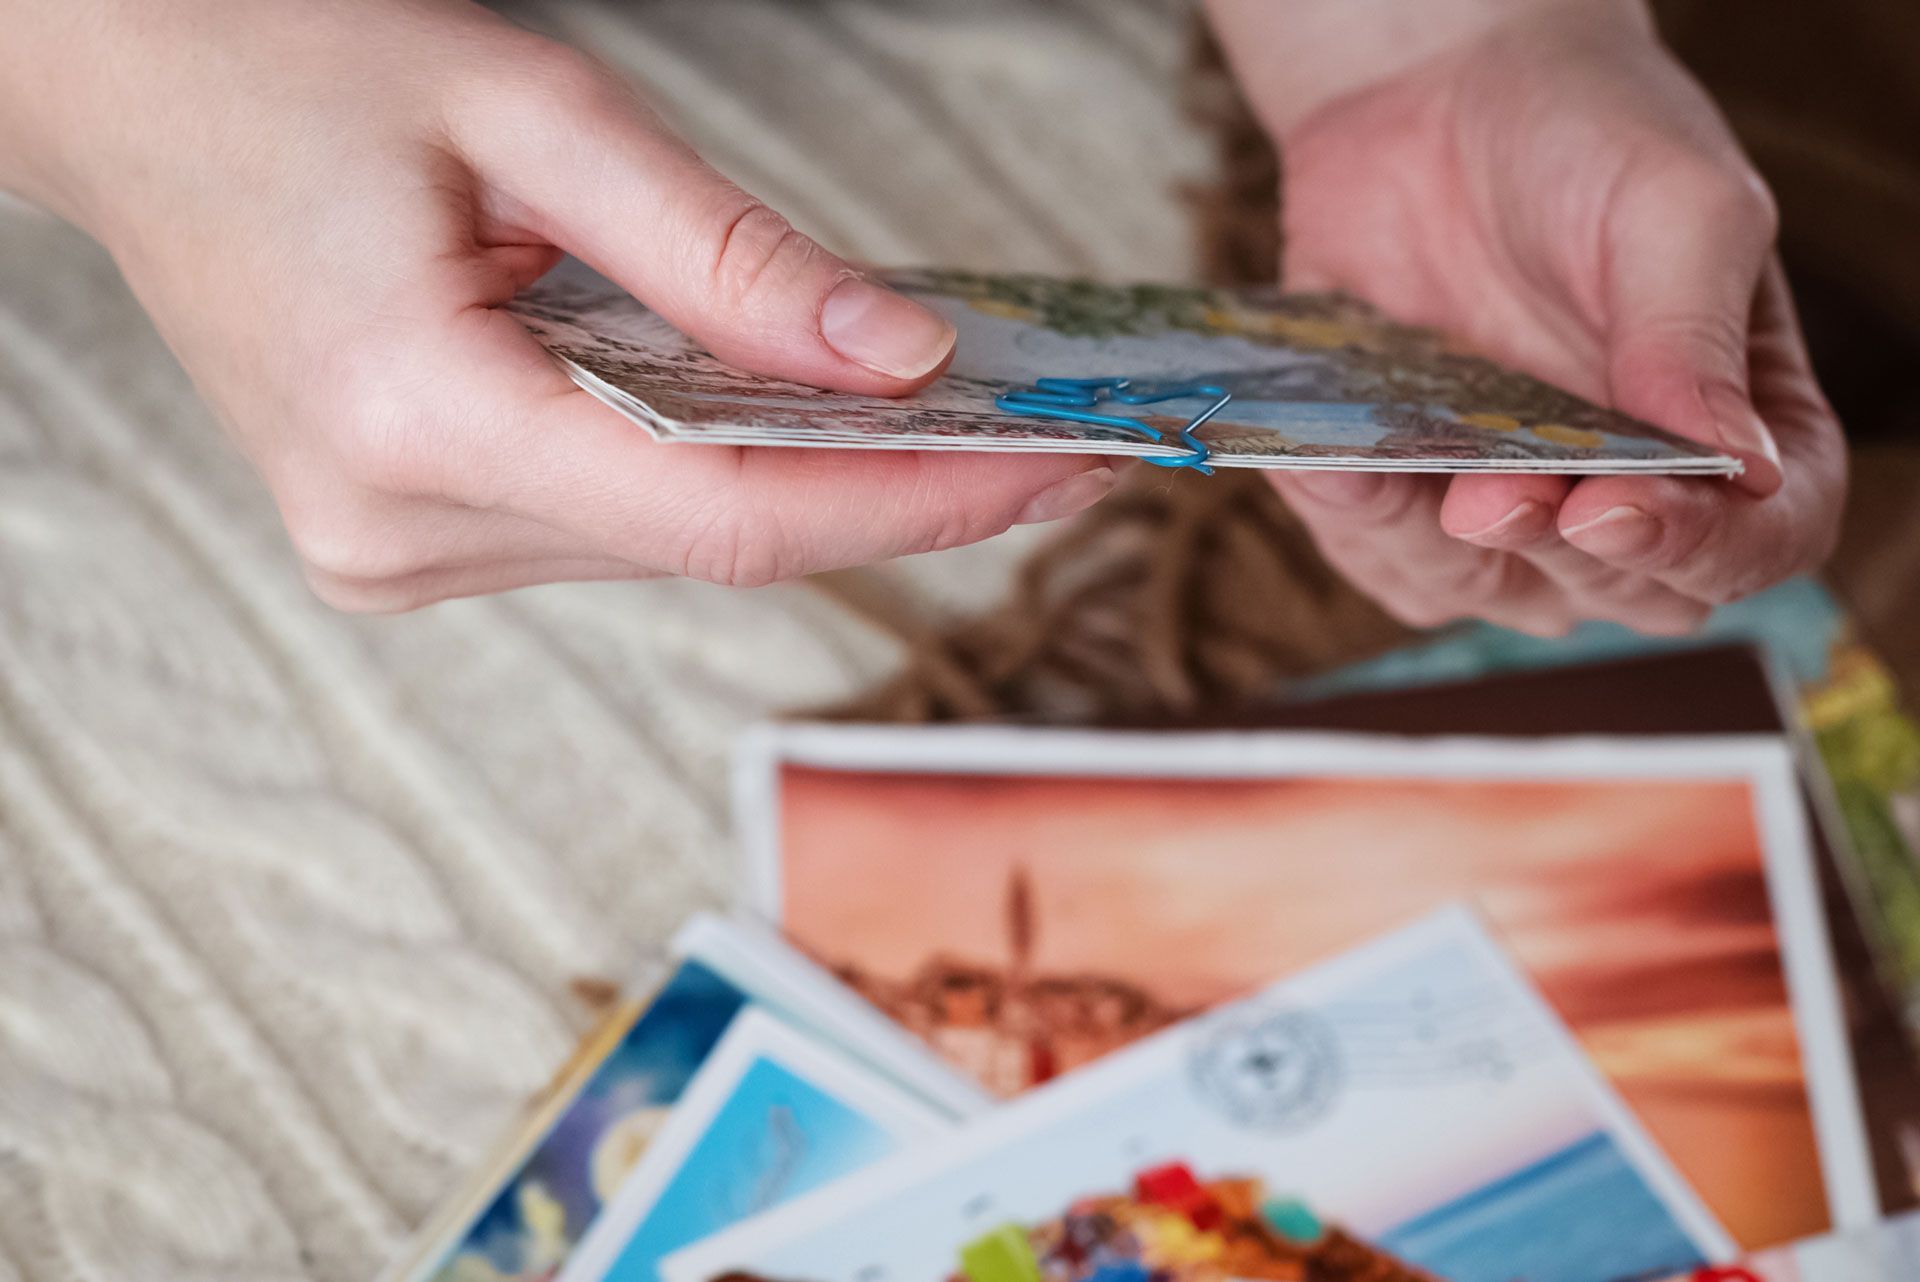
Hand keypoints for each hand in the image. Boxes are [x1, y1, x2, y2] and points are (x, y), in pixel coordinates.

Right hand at [0, 0, 1116, 609]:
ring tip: (941, 424)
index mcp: (412, 418)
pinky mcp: (404, 539)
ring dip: (807, 483)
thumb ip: (726, 253)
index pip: (728, 515)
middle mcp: (393, 526)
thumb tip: (898, 354)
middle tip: (1041, 442)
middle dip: (890, 494)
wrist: (128, 90)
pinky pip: (612, 524)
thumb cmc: (289, 63)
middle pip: (713, 543)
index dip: (912, 503)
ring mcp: (390, 552)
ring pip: (669, 543)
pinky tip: (788, 421)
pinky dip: (713, 473)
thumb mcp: (533, 113)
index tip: (1051, 472)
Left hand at [1209, 0, 1845, 634]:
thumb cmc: (1586, 143)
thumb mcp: (1673, 208)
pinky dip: (1346, 514)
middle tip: (1493, 491)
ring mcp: (1513, 514)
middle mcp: (1635, 497)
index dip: (1698, 549)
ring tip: (1387, 466)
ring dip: (1428, 545)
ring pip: (1480, 593)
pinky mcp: (1404, 505)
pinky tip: (1328, 459)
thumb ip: (1694, 335)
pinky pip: (1375, 554)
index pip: (1760, 541)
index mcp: (1742, 432)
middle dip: (1548, 547)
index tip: (1616, 508)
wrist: (1436, 103)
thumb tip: (1734, 467)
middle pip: (1617, 588)